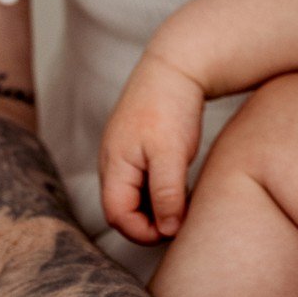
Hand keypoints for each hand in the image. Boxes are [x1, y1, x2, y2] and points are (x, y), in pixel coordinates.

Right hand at [99, 48, 206, 241]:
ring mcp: (124, 154)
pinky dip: (159, 191)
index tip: (174, 229)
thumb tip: (167, 230)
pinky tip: (183, 186)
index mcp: (114, 166)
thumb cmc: (171, 106)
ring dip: (156, 207)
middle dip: (150, 222)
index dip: (143, 232)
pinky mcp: (137, 147)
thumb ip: (167, 194)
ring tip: (184, 204)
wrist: (177, 64)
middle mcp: (113, 162)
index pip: (117, 216)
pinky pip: (142, 181)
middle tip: (182, 220)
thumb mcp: (171, 155)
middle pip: (123, 209)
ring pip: (134, 196)